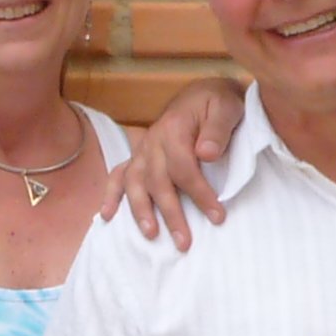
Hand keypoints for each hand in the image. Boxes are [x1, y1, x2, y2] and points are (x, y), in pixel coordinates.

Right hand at [114, 79, 245, 246]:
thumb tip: (207, 154)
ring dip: (140, 210)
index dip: (199, 194)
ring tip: (151, 235)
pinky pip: (118, 175)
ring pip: (135, 183)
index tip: (217, 216)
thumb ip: (218, 129)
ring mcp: (142, 150)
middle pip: (158, 182)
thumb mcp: (227, 108)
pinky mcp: (138, 156)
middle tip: (184, 242)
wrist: (204, 93)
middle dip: (171, 214)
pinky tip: (107, 216)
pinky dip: (111, 195)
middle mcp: (152, 141)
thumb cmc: (218, 103)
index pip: (184, 168)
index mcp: (174, 129)